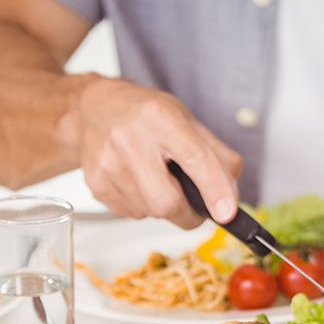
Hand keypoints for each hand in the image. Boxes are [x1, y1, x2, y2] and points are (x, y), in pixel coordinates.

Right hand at [68, 76, 241, 227]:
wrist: (91, 110)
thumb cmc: (142, 114)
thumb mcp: (184, 121)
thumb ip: (215, 155)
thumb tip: (232, 195)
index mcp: (159, 117)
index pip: (194, 158)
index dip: (214, 189)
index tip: (227, 213)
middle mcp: (129, 139)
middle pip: (166, 201)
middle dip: (187, 213)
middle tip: (193, 206)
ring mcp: (108, 164)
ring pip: (151, 212)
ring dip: (164, 207)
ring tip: (157, 180)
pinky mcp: (96, 184)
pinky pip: (132, 213)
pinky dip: (144, 206)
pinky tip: (138, 182)